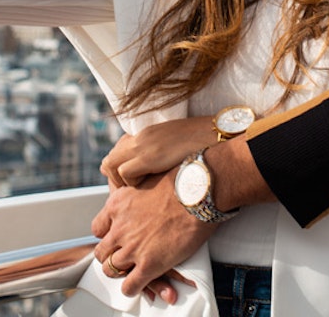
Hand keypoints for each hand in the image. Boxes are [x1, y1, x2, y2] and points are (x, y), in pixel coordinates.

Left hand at [91, 167, 214, 297]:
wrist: (198, 194)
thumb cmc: (180, 183)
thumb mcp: (147, 179)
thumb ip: (136, 192)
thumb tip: (140, 189)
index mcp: (117, 205)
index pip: (97, 228)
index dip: (108, 235)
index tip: (117, 236)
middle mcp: (120, 228)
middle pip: (102, 252)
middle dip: (111, 255)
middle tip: (123, 255)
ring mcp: (132, 248)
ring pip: (110, 270)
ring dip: (120, 272)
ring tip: (131, 270)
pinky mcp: (148, 264)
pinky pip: (129, 286)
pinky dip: (131, 288)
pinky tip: (139, 284)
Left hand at [100, 116, 215, 186]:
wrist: (219, 135)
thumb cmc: (207, 146)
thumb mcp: (178, 148)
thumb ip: (163, 155)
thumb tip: (159, 171)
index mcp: (148, 134)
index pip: (118, 151)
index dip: (120, 172)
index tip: (130, 185)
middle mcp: (141, 137)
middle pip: (109, 160)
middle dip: (114, 181)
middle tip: (129, 193)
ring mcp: (143, 145)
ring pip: (110, 166)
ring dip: (120, 183)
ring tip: (137, 192)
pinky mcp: (149, 156)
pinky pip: (125, 173)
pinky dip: (131, 184)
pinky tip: (148, 188)